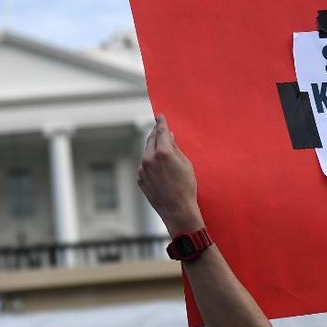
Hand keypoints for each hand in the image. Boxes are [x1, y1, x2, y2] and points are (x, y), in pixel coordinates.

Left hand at [138, 114, 205, 235]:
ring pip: (146, 153)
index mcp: (163, 152)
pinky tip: (159, 169)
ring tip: (162, 152)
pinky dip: (150, 163)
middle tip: (159, 130)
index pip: (161, 131)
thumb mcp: (186, 164)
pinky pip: (144, 166)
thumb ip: (176, 148)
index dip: (161, 122)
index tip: (160, 116)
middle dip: (155, 134)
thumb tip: (169, 137)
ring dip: (153, 150)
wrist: (177, 210)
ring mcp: (142, 170)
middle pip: (150, 140)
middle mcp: (149, 159)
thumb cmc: (186, 187)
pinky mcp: (140, 179)